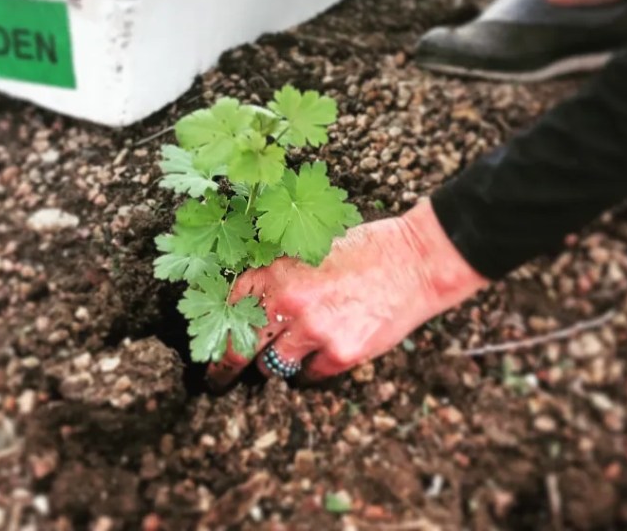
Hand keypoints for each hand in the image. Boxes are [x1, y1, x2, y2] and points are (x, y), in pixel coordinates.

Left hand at [209, 199, 488, 385]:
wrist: (415, 260)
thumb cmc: (367, 248)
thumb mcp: (313, 247)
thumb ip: (282, 273)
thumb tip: (254, 300)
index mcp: (279, 270)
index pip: (230, 306)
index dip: (219, 327)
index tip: (211, 342)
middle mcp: (290, 302)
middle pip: (240, 348)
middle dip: (225, 367)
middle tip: (218, 380)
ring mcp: (315, 330)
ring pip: (274, 366)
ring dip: (278, 362)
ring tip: (292, 351)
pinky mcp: (341, 354)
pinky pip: (310, 375)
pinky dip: (312, 369)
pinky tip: (325, 351)